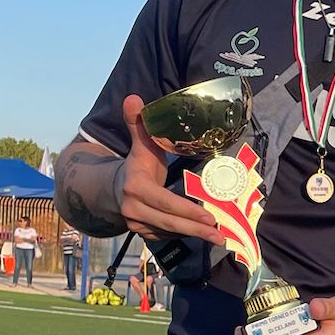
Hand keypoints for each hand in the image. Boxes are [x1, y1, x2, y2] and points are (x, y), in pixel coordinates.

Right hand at [116, 95, 222, 243]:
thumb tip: (132, 97)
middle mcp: (134, 210)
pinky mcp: (143, 233)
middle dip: (197, 229)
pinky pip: (166, 236)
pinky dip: (185, 235)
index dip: (187, 211)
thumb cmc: (136, 164)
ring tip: (219, 237)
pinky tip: (202, 234)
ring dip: (194, 235)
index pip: (164, 202)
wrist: (113, 189)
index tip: (210, 217)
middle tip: (221, 234)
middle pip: (170, 222)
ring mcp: (137, 224)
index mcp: (136, 188)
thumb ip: (138, 123)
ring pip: (170, 232)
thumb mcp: (139, 144)